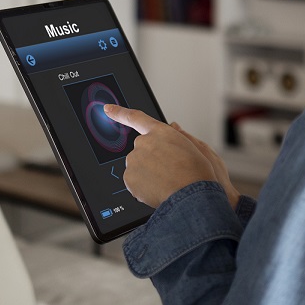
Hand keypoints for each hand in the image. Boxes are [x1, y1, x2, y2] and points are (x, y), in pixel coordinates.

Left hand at [104, 105, 238, 208]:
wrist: (192, 195)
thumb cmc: (197, 173)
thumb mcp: (196, 148)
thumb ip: (180, 135)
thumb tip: (173, 127)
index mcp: (160, 132)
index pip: (135, 118)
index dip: (119, 112)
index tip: (107, 109)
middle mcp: (144, 143)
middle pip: (141, 150)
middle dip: (150, 160)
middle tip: (168, 172)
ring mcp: (134, 160)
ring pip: (137, 167)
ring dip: (147, 174)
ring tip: (166, 183)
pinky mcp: (129, 178)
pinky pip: (134, 182)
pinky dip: (143, 187)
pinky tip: (158, 191)